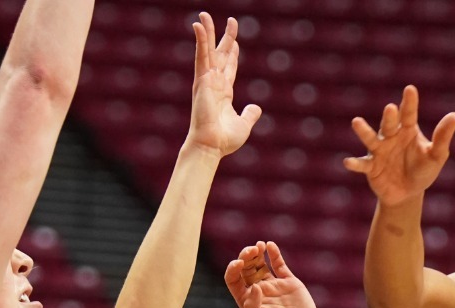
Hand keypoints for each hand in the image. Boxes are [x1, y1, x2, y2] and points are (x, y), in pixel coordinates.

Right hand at [186, 13, 261, 157]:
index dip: (232, 53)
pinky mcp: (201, 80)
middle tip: (231, 20)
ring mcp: (206, 80)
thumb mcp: (243, 124)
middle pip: (220, 54)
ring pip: (207, 51)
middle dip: (224, 37)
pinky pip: (201, 56)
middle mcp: (214, 83)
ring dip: (207, 32)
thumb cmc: (224, 140)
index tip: (234, 42)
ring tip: (204, 15)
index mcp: (224, 92)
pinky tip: (198, 25)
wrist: (211, 146)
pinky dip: (200, 40)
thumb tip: (256, 107)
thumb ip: (250, 114)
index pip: (229, 67)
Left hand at [224, 241, 324, 307]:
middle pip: (246, 268)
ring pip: (260, 264)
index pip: (234, 280)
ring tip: (258, 246)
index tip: (238, 264)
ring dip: (257, 253)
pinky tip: (270, 245)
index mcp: (247, 302)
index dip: (233, 269)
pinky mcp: (289, 283)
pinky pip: (279, 264)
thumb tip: (254, 287)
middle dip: (245, 257)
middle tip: (250, 251)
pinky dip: (274, 254)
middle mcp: (258, 292)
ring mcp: (274, 286)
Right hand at [344, 85, 454, 206]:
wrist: (407, 194)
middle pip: (389, 124)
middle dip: (389, 117)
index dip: (409, 103)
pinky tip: (348, 162)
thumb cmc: (423, 171)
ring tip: (356, 122)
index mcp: (407, 130)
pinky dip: (355, 163)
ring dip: (364, 131)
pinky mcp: (370, 167)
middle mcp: (391, 137)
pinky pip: (362, 164)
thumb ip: (443, 137)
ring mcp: (379, 151)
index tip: (410, 89)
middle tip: (390, 108)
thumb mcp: (436, 156)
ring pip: (370, 139)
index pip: (409, 114)